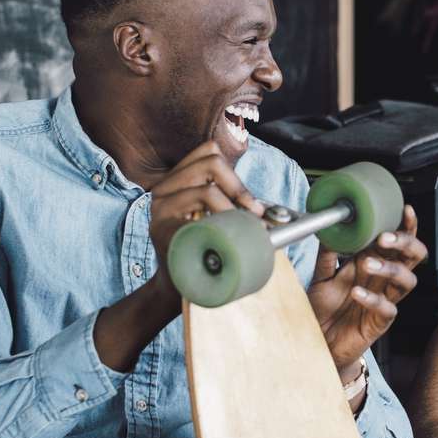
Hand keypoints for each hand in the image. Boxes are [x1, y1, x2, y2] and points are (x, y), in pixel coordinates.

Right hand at [145, 141, 266, 309]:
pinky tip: (224, 243)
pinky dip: (221, 229)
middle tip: (253, 214)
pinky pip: (197, 220)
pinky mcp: (161, 228)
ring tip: (240, 231)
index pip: (209, 150)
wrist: (176, 286)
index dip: (235, 171)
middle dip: (239, 189)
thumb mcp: (215, 220)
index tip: (250, 203)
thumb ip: (233, 204)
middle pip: (212, 162)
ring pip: (207, 191)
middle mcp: (164, 188)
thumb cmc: (203, 251)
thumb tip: (278, 214)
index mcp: (178, 180)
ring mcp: (160, 207)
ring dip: (232, 212)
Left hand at [307, 205, 425, 377]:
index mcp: (374, 263)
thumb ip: (327, 254)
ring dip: (391, 268)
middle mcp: (383, 279)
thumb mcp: (321, 276)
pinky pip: (388, 308)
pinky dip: (374, 299)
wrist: (317, 340)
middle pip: (412, 257)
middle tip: (385, 238)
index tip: (405, 210)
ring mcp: (384, 299)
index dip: (406, 225)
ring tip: (368, 264)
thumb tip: (329, 227)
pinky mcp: (379, 321)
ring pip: (407, 280)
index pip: (398, 240)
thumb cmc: (325, 309)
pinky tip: (357, 294)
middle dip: (404, 243)